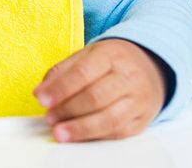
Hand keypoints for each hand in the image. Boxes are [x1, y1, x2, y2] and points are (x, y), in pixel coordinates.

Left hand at [34, 39, 165, 141]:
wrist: (150, 67)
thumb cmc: (111, 62)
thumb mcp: (87, 55)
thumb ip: (62, 71)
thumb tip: (41, 92)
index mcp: (110, 55)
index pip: (83, 73)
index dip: (60, 88)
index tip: (41, 99)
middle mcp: (128, 77)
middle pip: (96, 97)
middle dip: (68, 110)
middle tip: (49, 118)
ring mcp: (138, 99)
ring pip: (110, 118)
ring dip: (81, 128)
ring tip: (60, 132)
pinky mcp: (142, 119)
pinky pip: (118, 132)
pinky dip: (96, 136)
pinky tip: (79, 136)